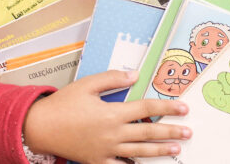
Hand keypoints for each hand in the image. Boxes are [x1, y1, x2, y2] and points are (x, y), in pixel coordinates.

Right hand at [23, 70, 191, 163]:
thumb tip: (135, 75)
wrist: (40, 127)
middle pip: (149, 131)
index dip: (167, 107)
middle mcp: (113, 133)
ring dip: (160, 150)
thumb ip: (112, 79)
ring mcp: (107, 150)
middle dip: (171, 132)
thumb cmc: (63, 104)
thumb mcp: (87, 85)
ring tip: (175, 149)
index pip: (147, 108)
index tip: (183, 108)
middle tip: (188, 132)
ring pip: (140, 151)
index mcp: (112, 112)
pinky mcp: (98, 161)